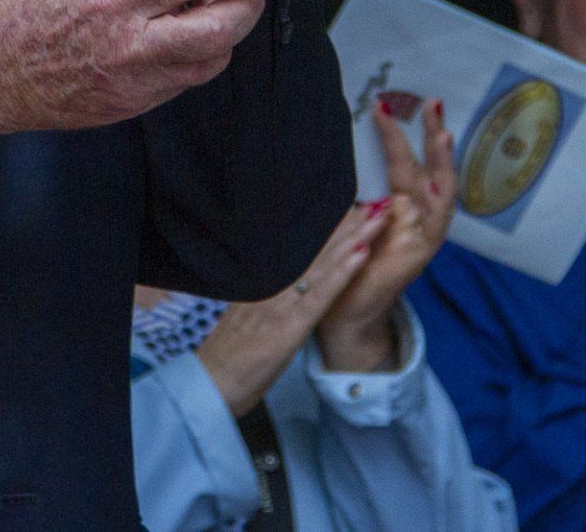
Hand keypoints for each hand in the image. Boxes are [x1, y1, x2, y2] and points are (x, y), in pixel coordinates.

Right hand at [0, 0, 293, 148]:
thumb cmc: (14, 12)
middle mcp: (133, 44)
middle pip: (223, 29)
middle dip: (247, 4)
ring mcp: (134, 83)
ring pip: (210, 62)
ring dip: (223, 33)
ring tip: (211, 8)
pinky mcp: (128, 108)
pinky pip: (180, 82)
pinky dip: (193, 57)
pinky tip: (177, 38)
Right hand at [191, 203, 393, 416]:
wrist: (210, 384)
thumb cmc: (228, 360)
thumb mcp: (245, 322)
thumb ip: (262, 301)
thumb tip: (277, 291)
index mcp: (266, 286)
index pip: (304, 252)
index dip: (330, 231)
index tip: (352, 209)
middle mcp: (275, 287)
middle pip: (317, 251)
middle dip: (346, 226)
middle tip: (373, 200)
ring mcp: (282, 303)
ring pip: (323, 265)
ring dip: (352, 239)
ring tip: (375, 217)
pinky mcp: (290, 325)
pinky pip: (321, 294)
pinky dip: (342, 272)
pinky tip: (361, 254)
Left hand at [315, 96, 456, 371]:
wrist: (346, 306)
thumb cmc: (350, 257)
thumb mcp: (352, 213)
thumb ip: (358, 187)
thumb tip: (344, 144)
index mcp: (402, 202)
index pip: (406, 160)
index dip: (402, 132)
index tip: (388, 102)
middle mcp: (419, 216)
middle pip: (434, 171)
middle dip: (436, 137)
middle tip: (434, 104)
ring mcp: (423, 236)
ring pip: (440, 195)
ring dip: (442, 164)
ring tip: (444, 135)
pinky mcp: (419, 257)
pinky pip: (430, 229)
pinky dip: (432, 207)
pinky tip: (433, 186)